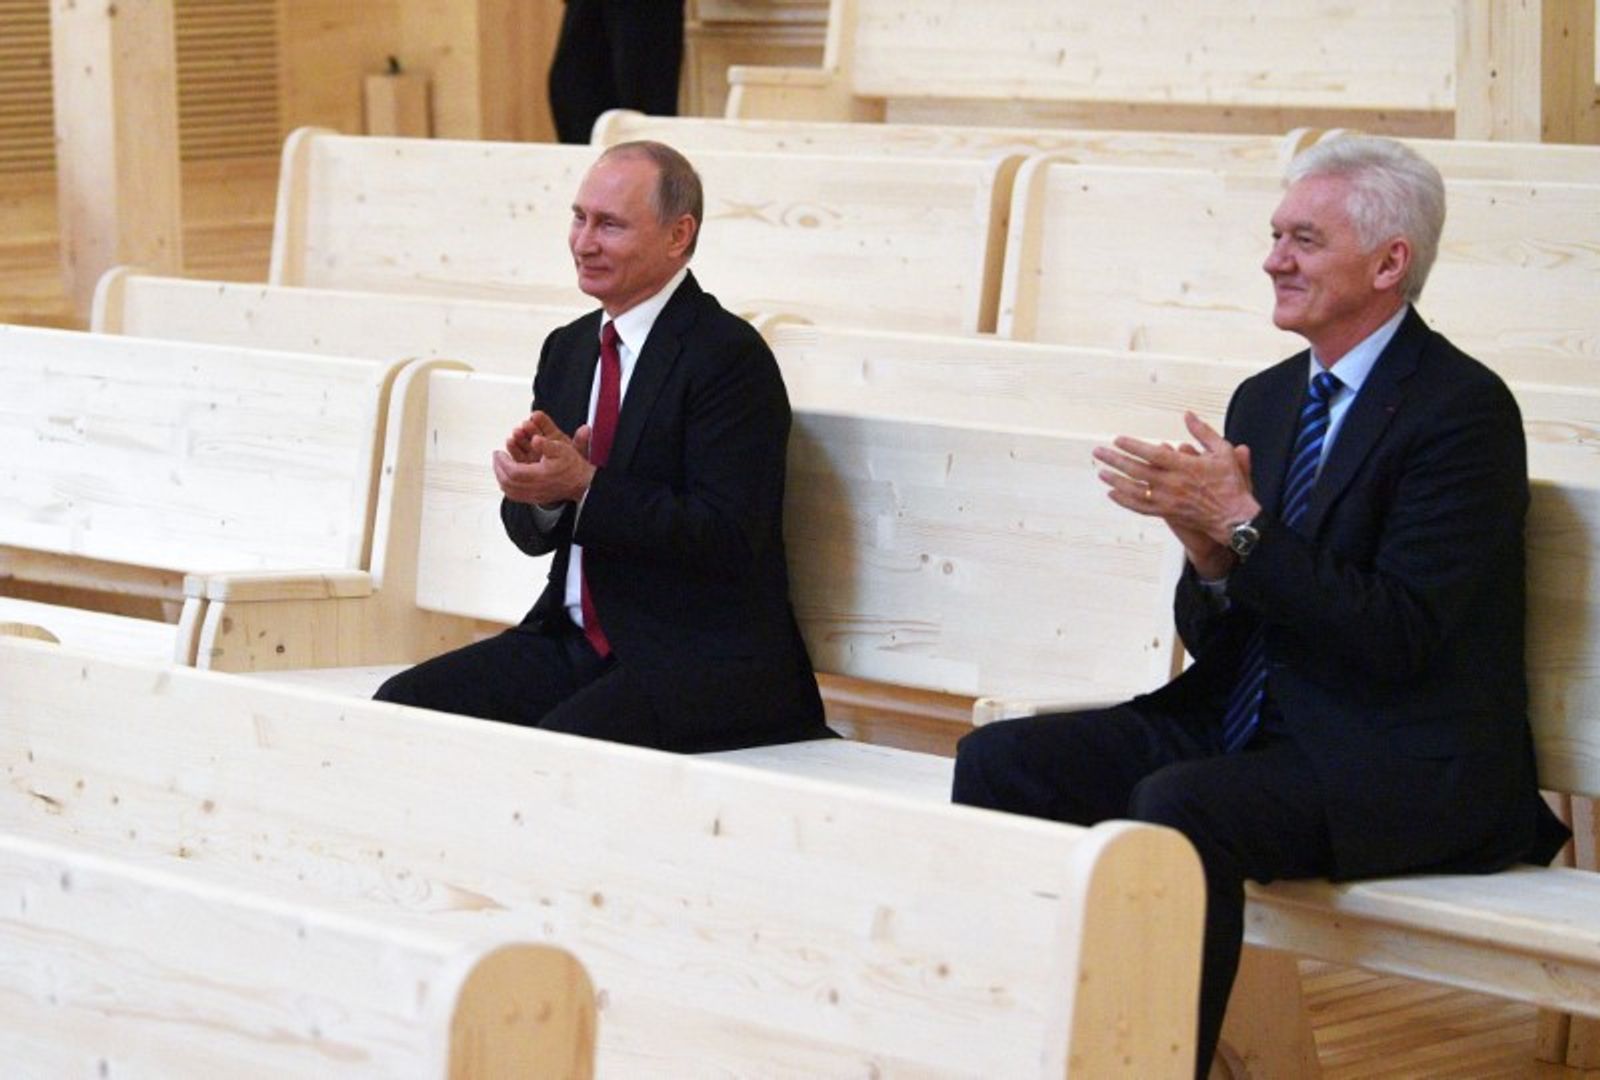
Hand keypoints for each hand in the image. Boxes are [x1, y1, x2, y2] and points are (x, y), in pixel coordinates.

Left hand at [494, 412, 596, 504]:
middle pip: (507, 482)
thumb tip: (535, 440)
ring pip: (509, 491)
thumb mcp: (562, 450)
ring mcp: (535, 496)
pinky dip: (507, 486)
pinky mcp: (536, 499)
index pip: (513, 471)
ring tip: (499, 466)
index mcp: (539, 476)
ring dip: (501, 477)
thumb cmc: (573, 467)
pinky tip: (507, 478)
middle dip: (499, 468)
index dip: (503, 462)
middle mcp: (535, 489)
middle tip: (497, 456)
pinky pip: (515, 496)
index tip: (499, 452)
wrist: (583, 484)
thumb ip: (546, 444)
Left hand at [1093, 412, 1259, 575]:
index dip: (1133, 446)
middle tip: (1098, 452)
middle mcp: (1172, 484)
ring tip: (1101, 472)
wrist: (1234, 516)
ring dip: (1115, 481)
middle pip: (1137, 471)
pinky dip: (1124, 501)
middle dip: (1115, 460)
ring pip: (1134, 491)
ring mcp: (1167, 500)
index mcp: (1185, 466)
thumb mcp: (1222, 451)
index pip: (1152, 454)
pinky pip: (1140, 507)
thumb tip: (1187, 414)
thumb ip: (1203, 432)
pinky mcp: (1167, 512)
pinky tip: (1112, 494)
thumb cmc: (1230, 482)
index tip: (1117, 440)